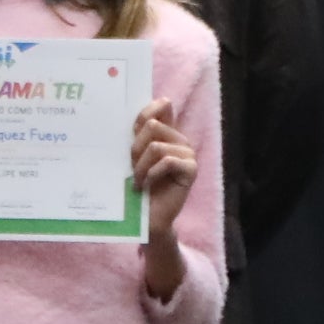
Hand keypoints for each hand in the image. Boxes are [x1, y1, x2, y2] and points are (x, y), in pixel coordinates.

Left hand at [133, 99, 200, 240]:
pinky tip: (147, 184)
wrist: (147, 216)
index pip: (161, 107)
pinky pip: (168, 161)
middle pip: (153, 126)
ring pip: (156, 146)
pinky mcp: (191, 169)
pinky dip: (152, 173)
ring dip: (141, 166)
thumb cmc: (138, 185)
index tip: (133, 126)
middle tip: (132, 167)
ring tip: (138, 180)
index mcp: (166, 133)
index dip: (148, 110)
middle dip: (136, 147)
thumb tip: (140, 115)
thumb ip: (138, 135)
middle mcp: (179, 140)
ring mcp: (188, 154)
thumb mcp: (133, 157)